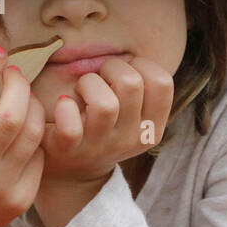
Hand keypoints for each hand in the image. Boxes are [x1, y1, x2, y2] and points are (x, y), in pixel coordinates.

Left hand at [40, 56, 174, 185]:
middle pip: (131, 83)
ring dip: (88, 83)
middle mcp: (131, 138)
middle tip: (100, 77)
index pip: (162, 82)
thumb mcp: (133, 114)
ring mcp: (100, 146)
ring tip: (81, 90)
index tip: (125, 71)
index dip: (140, 65)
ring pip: (104, 104)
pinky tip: (64, 104)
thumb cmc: (105, 127)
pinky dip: (64, 107)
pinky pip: (70, 126)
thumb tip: (127, 55)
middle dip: (111, 67)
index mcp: (152, 127)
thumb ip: (139, 88)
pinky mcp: (70, 150)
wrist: (74, 171)